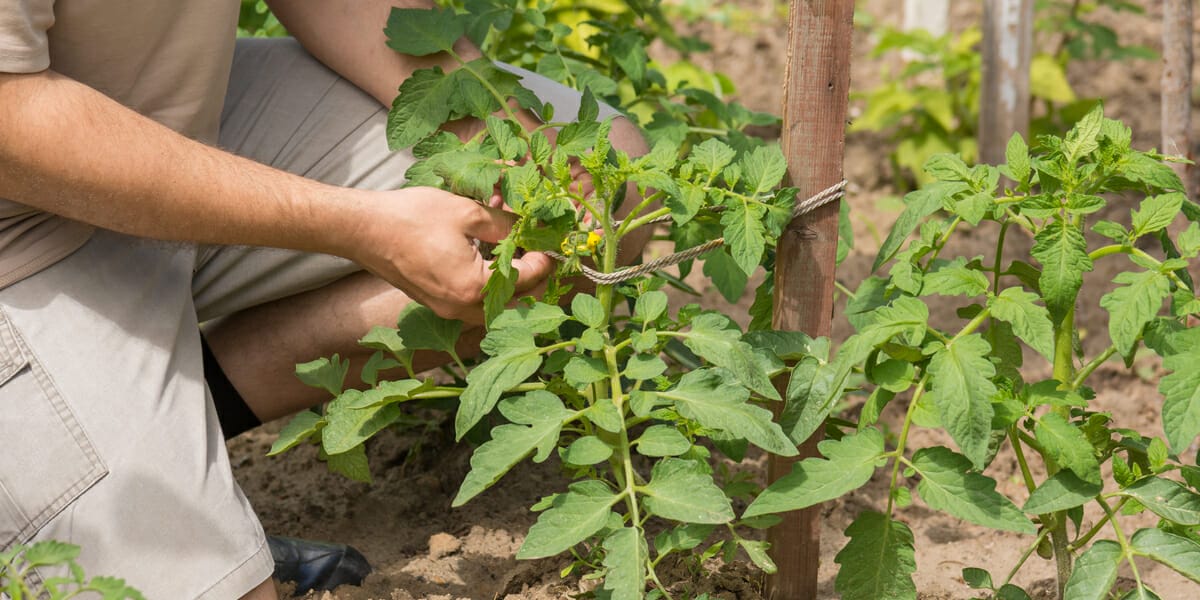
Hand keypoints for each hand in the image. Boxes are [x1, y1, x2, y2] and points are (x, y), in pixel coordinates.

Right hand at [347, 186, 552, 323]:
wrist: (364, 230)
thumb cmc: (412, 218)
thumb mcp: (467, 213)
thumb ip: (505, 224)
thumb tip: (529, 228)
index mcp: (474, 287)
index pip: (527, 278)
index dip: (543, 256)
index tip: (548, 237)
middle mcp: (462, 307)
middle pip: (514, 298)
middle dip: (530, 272)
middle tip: (535, 245)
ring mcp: (447, 310)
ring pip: (494, 302)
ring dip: (508, 278)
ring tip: (511, 246)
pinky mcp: (435, 303)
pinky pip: (472, 299)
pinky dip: (485, 280)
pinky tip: (485, 252)